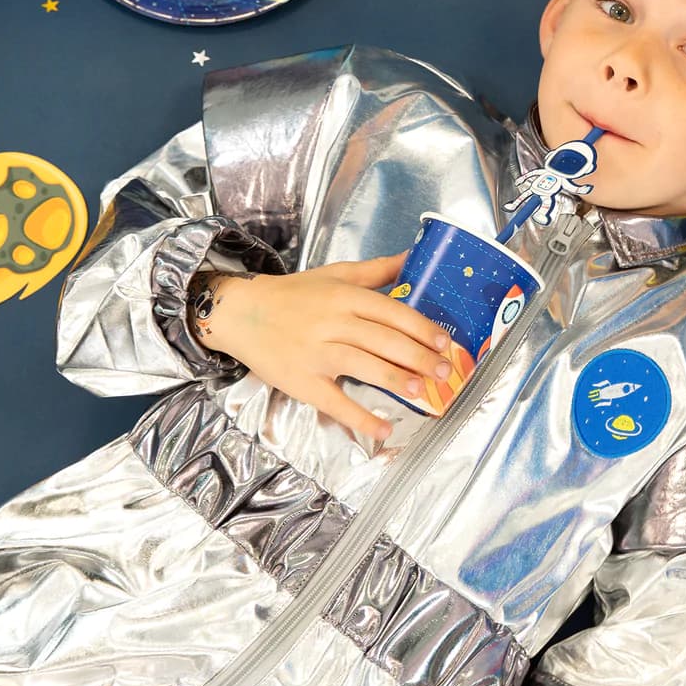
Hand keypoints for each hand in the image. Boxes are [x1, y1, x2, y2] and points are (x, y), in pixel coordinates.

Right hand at [192, 252, 453, 439]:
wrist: (240, 313)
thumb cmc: (294, 295)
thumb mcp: (337, 274)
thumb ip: (378, 270)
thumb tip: (415, 256)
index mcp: (345, 296)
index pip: (392, 312)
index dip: (421, 328)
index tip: (444, 342)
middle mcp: (333, 323)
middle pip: (383, 340)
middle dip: (419, 356)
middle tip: (444, 371)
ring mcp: (317, 354)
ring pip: (363, 366)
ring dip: (396, 380)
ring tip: (422, 391)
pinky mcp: (301, 381)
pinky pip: (334, 402)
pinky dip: (359, 417)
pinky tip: (383, 428)